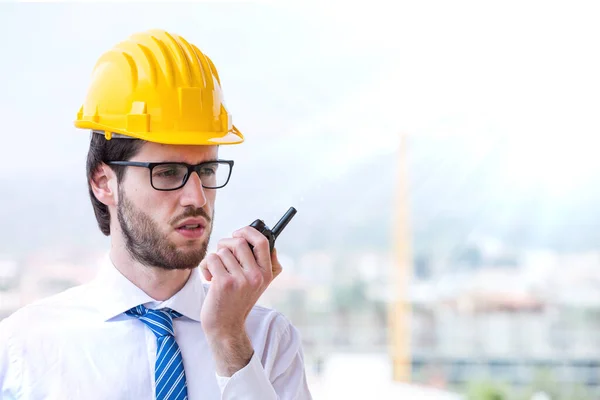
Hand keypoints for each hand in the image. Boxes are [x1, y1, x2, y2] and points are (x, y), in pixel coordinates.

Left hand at [198, 226, 282, 375]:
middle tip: (221, 256)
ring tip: (216, 272)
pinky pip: (212, 259)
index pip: (263, 242)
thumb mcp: (258, 285)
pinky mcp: (224, 283)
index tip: (237, 233)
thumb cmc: (238, 301)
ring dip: (214, 259)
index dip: (248, 231)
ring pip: (222, 251)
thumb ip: (264, 264)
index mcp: (266, 273)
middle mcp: (256, 276)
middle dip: (225, 244)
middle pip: (238, 242)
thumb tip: (264, 240)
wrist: (225, 327)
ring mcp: (240, 280)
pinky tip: (209, 277)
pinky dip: (206, 266)